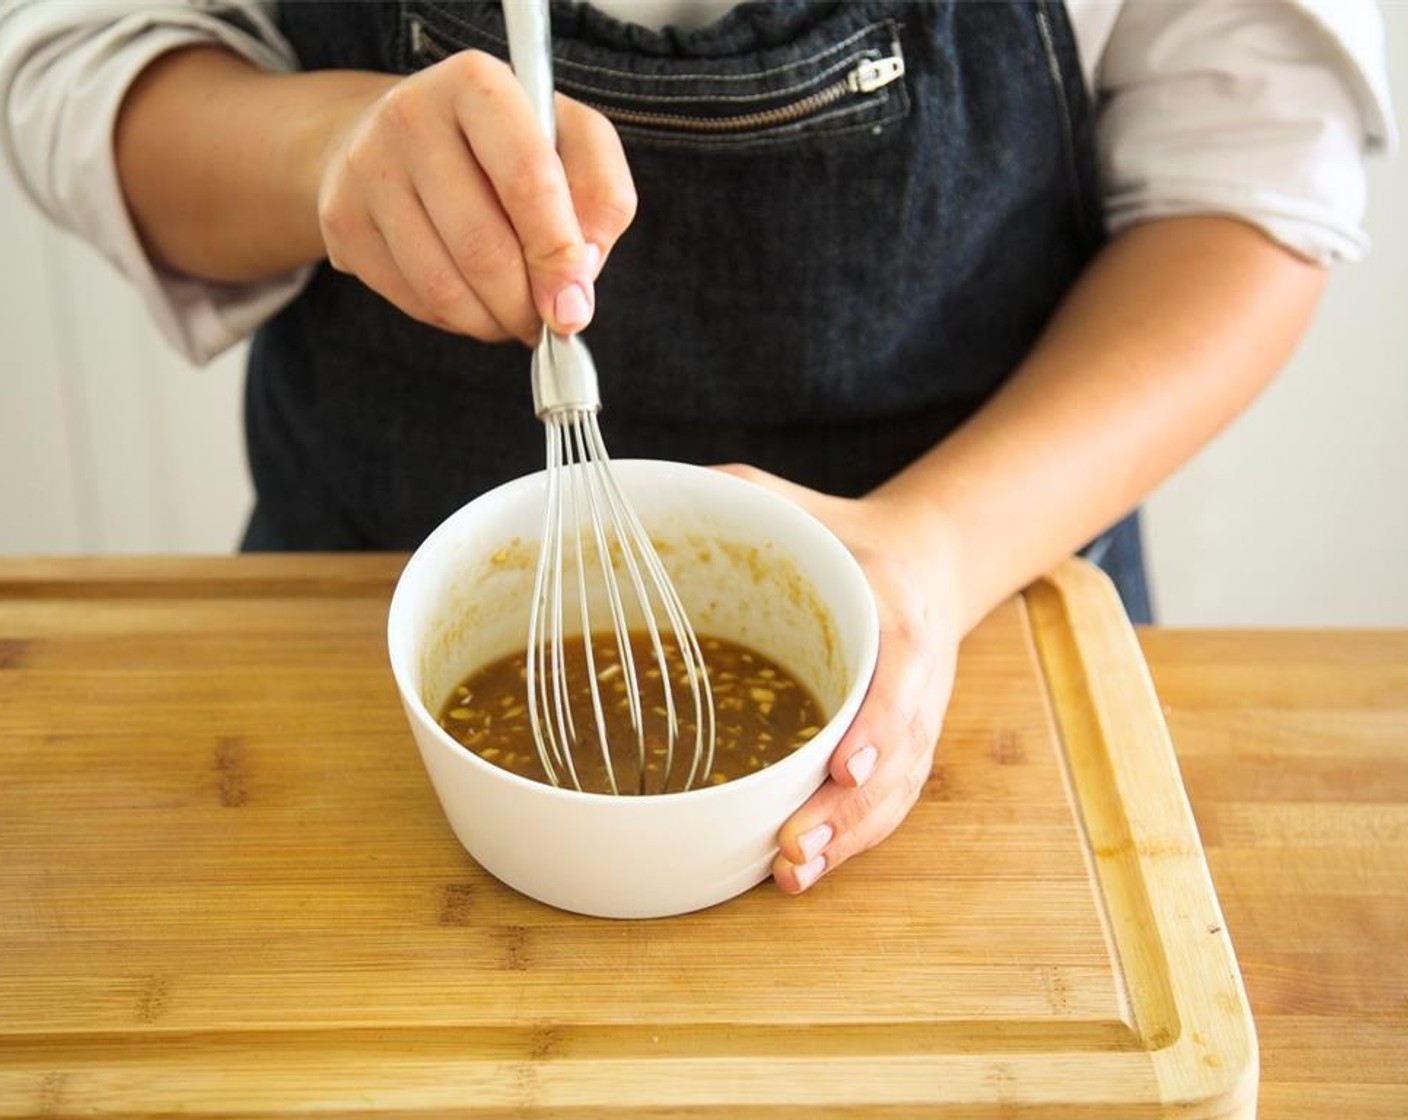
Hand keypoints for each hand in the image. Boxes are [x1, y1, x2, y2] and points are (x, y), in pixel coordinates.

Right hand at [316, 49, 636, 342]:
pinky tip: (473, 303)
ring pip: (442, 285)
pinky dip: (455, 319)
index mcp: (477, 85)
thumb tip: (579, 278)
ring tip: (514, 316)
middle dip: (525, 304)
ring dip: (492, 321)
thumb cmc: (507, 144)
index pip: (527, 180)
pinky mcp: (342, 219)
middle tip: (548, 322)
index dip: (557, 256)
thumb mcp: (573, 144)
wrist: (405, 135)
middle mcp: (411, 115)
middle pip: (481, 246)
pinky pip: (412, 299)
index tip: (574, 305)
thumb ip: (601, 199)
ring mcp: (367, 168)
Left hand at [713, 465, 960, 893]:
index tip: (846, 765)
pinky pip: (886, 804)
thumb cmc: (840, 535)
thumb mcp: (790, 500)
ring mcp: (914, 717)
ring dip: (845, 839)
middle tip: (792, 846)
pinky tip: (803, 872)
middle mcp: (914, 673)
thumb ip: (730, 497)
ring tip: (791, 874)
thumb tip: (629, 501)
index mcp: (893, 608)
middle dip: (847, 808)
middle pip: (896, 754)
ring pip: (893, 793)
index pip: (899, 672)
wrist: (924, 561)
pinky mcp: (903, 747)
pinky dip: (851, 841)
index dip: (880, 723)